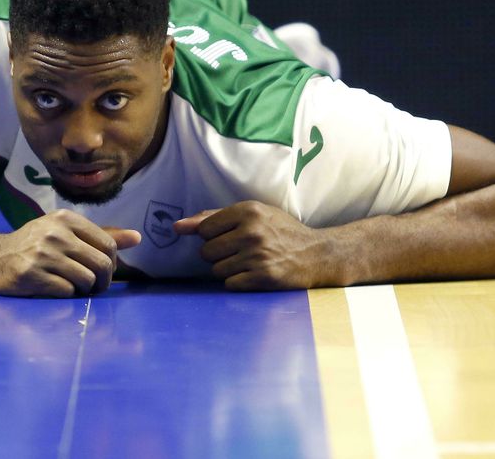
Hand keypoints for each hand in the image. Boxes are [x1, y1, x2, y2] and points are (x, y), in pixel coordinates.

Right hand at [0, 211, 140, 297]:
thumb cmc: (36, 245)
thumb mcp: (65, 232)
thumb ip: (101, 236)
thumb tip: (137, 238)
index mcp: (66, 218)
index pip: (108, 244)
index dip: (111, 264)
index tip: (101, 271)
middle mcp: (54, 233)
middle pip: (101, 265)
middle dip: (103, 282)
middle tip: (93, 287)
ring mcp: (41, 254)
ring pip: (86, 281)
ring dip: (84, 290)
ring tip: (73, 287)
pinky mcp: (31, 275)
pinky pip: (66, 292)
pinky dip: (66, 295)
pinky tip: (55, 289)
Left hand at [171, 201, 332, 290]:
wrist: (317, 254)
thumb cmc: (280, 232)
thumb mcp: (252, 215)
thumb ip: (212, 218)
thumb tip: (177, 227)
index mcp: (248, 211)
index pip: (203, 229)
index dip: (212, 236)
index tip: (230, 236)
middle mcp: (252, 232)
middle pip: (206, 252)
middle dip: (219, 254)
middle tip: (240, 252)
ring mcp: (258, 256)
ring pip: (216, 270)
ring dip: (228, 269)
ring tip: (248, 263)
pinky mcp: (263, 277)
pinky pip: (230, 284)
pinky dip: (238, 282)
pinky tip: (254, 274)